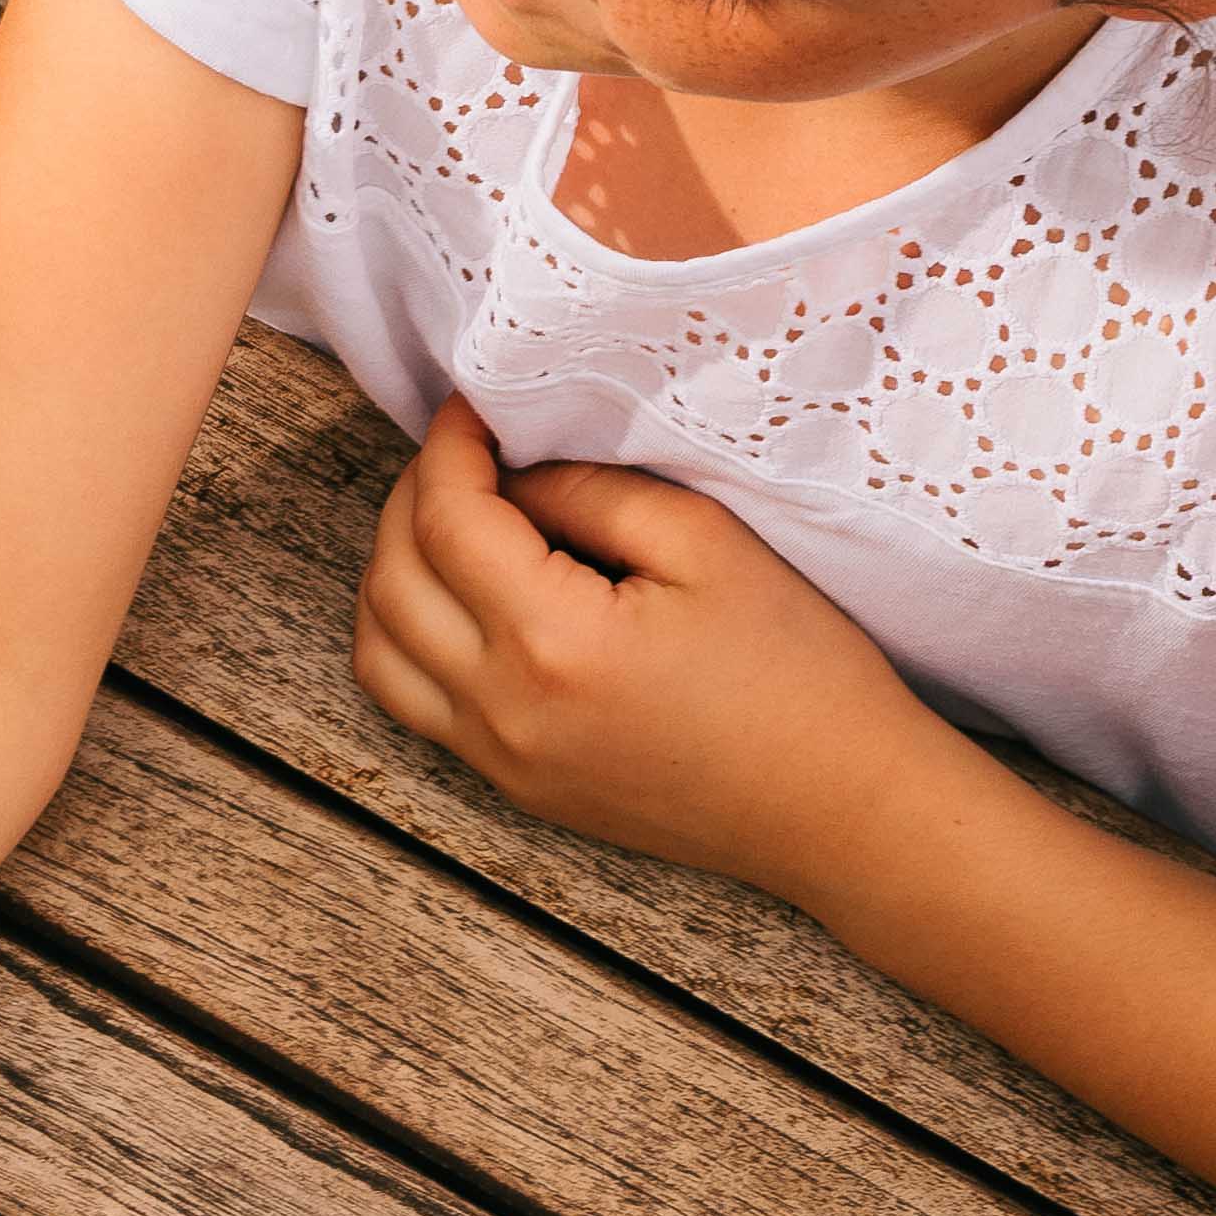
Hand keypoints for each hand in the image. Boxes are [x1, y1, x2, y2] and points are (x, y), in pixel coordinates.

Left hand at [351, 407, 941, 886]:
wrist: (836, 807)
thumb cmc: (797, 673)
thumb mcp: (706, 546)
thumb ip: (593, 495)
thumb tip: (515, 475)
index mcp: (553, 643)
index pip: (447, 522)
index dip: (449, 448)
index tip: (473, 407)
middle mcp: (502, 710)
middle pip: (392, 581)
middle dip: (410, 499)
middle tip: (463, 454)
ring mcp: (498, 759)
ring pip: (378, 651)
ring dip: (392, 572)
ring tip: (451, 521)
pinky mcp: (512, 786)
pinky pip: (414, 703)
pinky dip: (407, 637)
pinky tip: (458, 598)